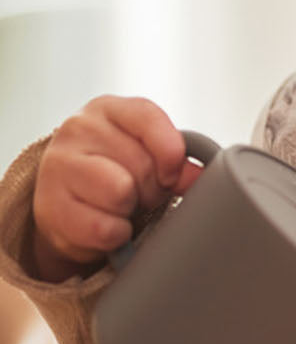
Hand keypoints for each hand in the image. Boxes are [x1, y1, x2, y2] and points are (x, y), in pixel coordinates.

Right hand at [32, 96, 201, 281]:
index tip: (172, 173)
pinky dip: (115, 235)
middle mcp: (78, 129)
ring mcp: (59, 165)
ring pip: (121, 192)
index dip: (170, 152)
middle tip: (141, 194)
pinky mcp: (49, 205)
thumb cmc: (114, 171)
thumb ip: (174, 158)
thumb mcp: (145, 153)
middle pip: (141, 164)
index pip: (149, 119)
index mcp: (108, 109)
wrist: (67, 203)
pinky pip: (104, 228)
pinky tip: (107, 225)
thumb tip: (198, 176)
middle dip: (151, 188)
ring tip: (122, 207)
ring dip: (131, 210)